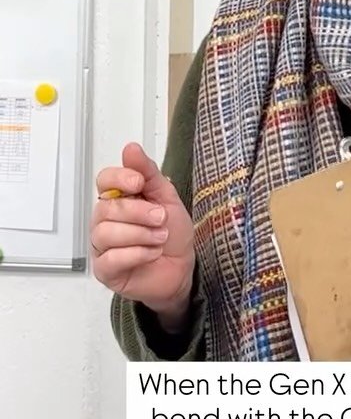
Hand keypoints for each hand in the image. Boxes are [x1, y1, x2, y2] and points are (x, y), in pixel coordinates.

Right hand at [91, 143, 194, 318]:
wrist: (181, 270)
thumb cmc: (172, 233)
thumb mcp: (167, 198)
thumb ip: (148, 173)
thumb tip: (130, 148)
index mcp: (118, 198)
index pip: (104, 180)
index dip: (119, 179)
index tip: (139, 184)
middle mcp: (104, 220)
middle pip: (106, 207)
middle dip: (138, 212)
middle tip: (161, 218)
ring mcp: (101, 246)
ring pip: (106, 232)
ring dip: (140, 234)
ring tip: (160, 238)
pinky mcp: (104, 270)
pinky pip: (111, 258)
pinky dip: (137, 253)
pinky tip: (152, 253)